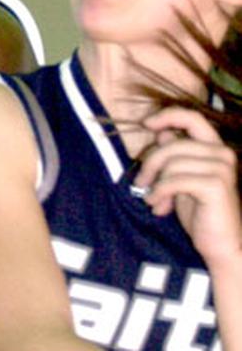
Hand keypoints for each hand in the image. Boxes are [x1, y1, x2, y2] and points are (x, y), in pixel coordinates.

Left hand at [135, 107, 241, 265]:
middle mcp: (222, 153)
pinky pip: (174, 179)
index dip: (166, 116)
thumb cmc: (200, 212)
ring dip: (154, 182)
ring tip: (153, 199)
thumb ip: (174, 156)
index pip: (192, 117)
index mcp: (215, 148)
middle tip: (140, 183)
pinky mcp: (215, 185)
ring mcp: (222, 168)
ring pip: (170, 163)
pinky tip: (157, 206)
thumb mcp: (181, 179)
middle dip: (149, 162)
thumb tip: (161, 133)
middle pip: (171, 144)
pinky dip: (159, 192)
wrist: (221, 245)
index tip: (145, 123)